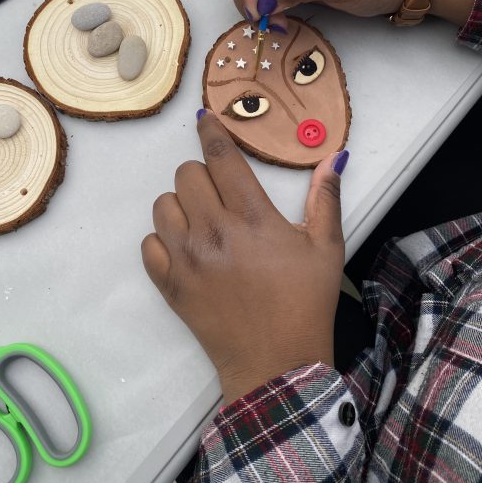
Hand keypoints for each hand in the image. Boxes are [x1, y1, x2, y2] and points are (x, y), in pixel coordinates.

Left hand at [142, 111, 347, 404]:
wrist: (277, 364)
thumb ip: (326, 199)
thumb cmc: (306, 304)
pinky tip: (187, 249)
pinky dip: (163, 240)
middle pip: (185, 174)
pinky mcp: (170, 285)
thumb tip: (332, 158)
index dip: (211, 130)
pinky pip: (149, 244)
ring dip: (181, 205)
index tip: (204, 118)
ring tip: (204, 222)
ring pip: (163, 205)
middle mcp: (214, 231)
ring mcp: (186, 259)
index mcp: (253, 218)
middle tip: (221, 193)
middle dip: (202, 174)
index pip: (221, 157)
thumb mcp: (327, 249)